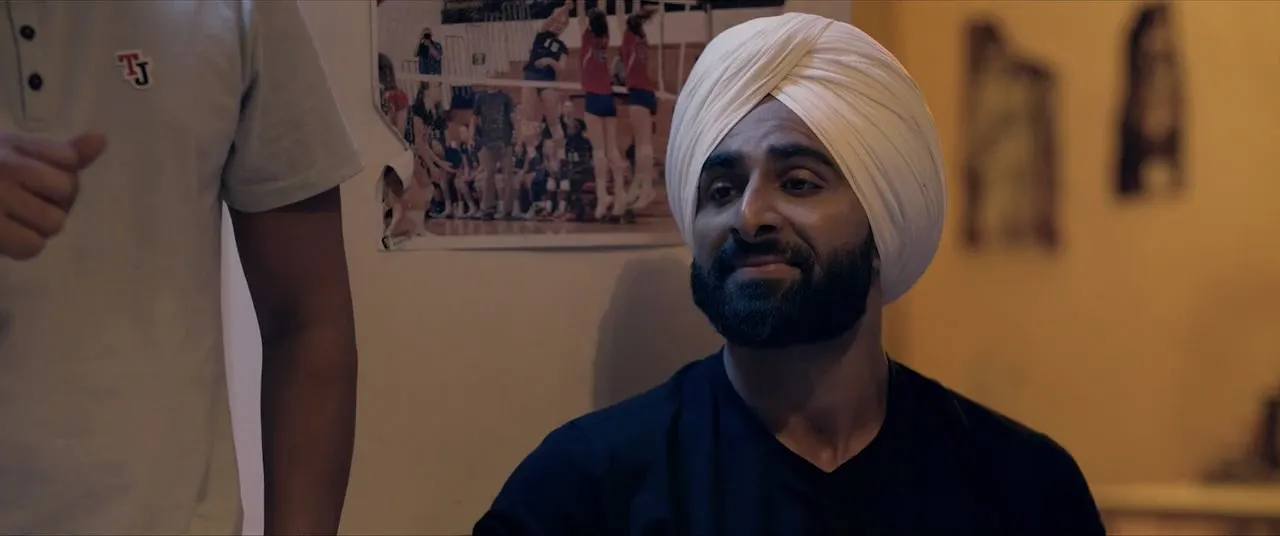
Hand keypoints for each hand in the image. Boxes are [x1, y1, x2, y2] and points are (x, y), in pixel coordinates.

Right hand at [0, 132, 107, 259]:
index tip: (34, 179)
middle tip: (25, 203)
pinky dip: (23, 245)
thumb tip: (102, 139)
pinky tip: (7, 236)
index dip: (59, 176)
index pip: (68, 159)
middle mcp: (3, 165)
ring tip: (14, 220)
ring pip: (54, 221)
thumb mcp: (18, 154)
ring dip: (39, 226)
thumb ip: (63, 152)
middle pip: (67, 189)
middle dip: (53, 201)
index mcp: (11, 144)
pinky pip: (32, 245)